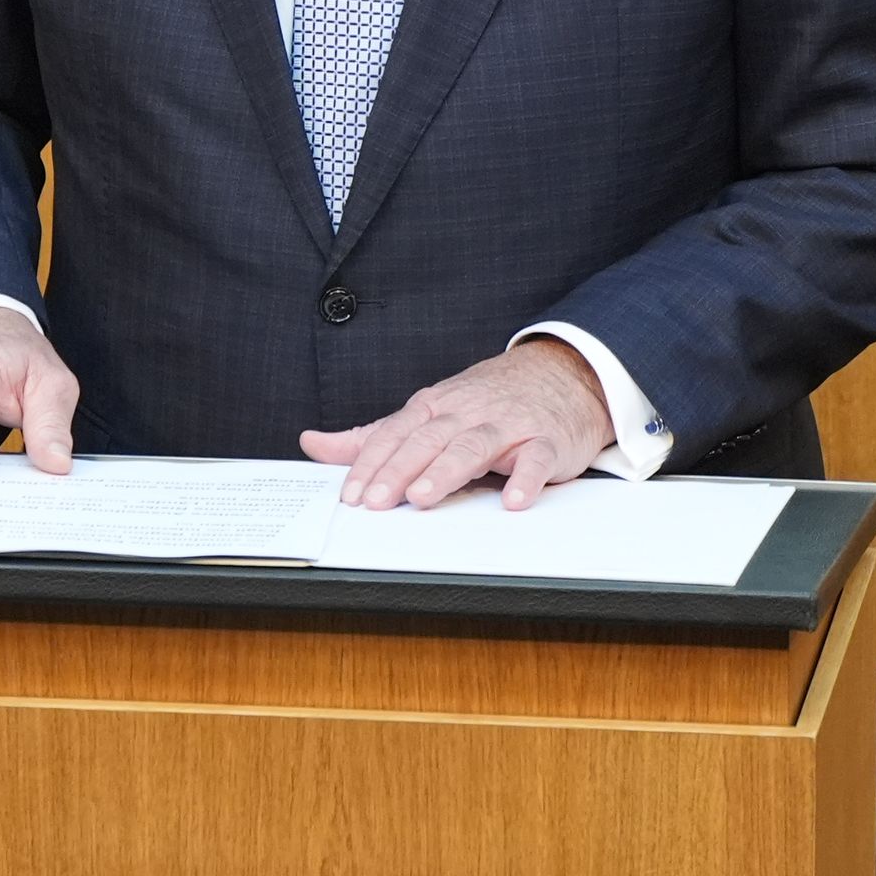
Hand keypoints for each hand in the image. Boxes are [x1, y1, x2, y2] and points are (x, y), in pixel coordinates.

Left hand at [303, 341, 611, 511]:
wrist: (562, 373)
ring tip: (423, 497)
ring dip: (446, 472)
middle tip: (376, 502)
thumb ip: (372, 436)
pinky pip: (536, 459)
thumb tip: (313, 444)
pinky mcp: (547, 440)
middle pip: (427, 440)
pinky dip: (526, 479)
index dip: (370, 464)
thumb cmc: (486, 401)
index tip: (350, 495)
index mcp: (434, 407)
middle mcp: (467, 412)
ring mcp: (508, 425)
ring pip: (473, 446)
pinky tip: (513, 500)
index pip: (394, 434)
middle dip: (399, 470)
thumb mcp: (426, 413)